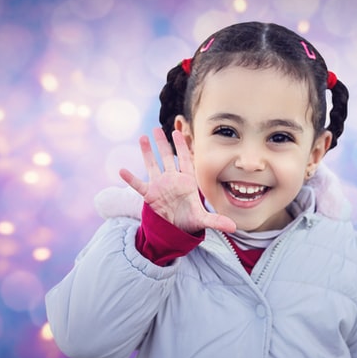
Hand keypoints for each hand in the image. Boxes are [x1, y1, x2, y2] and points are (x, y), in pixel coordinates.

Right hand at [119, 128, 235, 233]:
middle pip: (167, 158)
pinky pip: (139, 185)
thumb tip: (234, 227)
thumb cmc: (190, 220)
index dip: (181, 147)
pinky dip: (130, 179)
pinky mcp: (149, 195)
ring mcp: (159, 186)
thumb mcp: (203, 220)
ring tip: (142, 138)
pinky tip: (122, 170)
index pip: (184, 160)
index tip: (178, 133)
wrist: (175, 229)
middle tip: (157, 128)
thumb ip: (216, 221)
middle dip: (163, 143)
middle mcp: (172, 180)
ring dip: (147, 152)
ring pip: (152, 166)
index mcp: (187, 182)